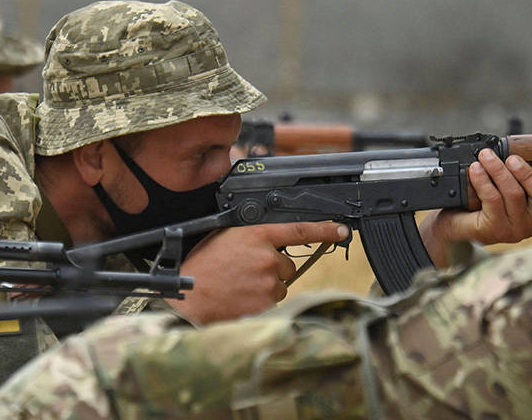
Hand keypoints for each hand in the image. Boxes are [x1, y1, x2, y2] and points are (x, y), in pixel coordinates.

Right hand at [171, 222, 349, 324]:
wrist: (189, 299)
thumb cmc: (201, 268)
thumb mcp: (224, 238)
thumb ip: (251, 236)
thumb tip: (270, 241)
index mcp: (256, 235)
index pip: (299, 230)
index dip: (324, 229)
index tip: (341, 230)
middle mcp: (267, 257)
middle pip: (286, 265)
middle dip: (271, 269)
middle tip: (244, 272)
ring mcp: (269, 282)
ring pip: (279, 284)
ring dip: (265, 286)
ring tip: (238, 286)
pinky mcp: (268, 303)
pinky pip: (273, 301)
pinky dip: (260, 301)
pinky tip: (241, 298)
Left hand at [420, 148, 531, 265]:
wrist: (453, 224)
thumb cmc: (481, 202)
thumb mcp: (503, 186)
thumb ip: (517, 173)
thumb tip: (515, 150)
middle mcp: (531, 224)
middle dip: (528, 173)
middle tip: (511, 159)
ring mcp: (513, 229)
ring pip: (515, 195)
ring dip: (499, 171)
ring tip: (486, 156)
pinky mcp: (493, 230)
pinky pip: (492, 199)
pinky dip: (483, 180)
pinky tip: (476, 170)